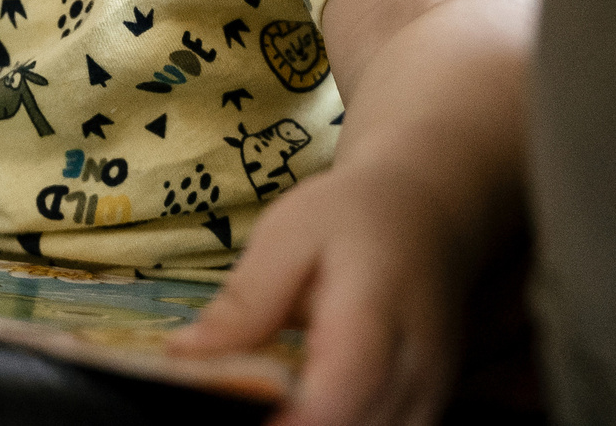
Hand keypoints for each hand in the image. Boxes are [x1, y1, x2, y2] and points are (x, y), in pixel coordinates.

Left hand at [170, 158, 484, 425]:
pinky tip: (304, 411)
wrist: (429, 211)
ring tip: (272, 407)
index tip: (242, 416)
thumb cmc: (353, 216)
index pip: (335, 398)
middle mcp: (416, 369)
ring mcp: (430, 396)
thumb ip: (245, 301)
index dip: (288, 425)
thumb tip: (185, 355)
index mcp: (374, 316)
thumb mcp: (289, 233)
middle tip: (242, 407)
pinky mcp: (429, 410)